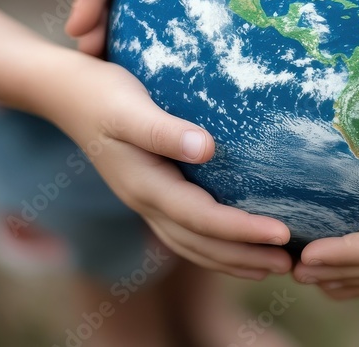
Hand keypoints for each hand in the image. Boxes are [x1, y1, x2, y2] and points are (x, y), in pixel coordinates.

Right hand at [37, 48, 293, 278]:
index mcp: (146, 185)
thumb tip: (208, 148)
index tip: (282, 232)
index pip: (202, 218)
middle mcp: (146, 203)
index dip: (242, 230)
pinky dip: (215, 247)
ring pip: (193, 245)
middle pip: (201, 243)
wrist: (66, 94)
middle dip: (246, 256)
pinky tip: (240, 246)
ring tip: (275, 265)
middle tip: (292, 263)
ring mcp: (147, 203)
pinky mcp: (151, 195)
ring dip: (234, 259)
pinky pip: (187, 233)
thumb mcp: (129, 107)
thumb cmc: (102, 93)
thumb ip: (164, 130)